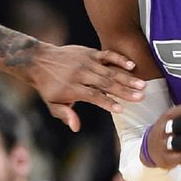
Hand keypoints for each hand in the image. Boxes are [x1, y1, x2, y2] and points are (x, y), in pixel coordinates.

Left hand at [29, 43, 145, 131]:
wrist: (38, 60)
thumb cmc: (48, 86)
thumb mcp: (52, 103)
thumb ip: (65, 114)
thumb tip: (76, 127)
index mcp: (71, 88)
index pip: (93, 96)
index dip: (107, 102)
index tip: (122, 109)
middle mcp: (81, 74)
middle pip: (106, 83)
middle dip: (124, 91)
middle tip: (141, 97)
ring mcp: (86, 62)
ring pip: (110, 71)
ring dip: (127, 78)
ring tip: (142, 85)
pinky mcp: (90, 53)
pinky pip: (107, 55)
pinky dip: (120, 59)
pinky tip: (132, 66)